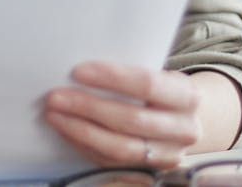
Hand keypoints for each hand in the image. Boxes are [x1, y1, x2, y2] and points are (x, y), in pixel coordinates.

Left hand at [43, 61, 201, 169]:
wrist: (182, 121)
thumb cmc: (159, 91)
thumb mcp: (158, 75)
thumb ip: (128, 73)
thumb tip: (78, 71)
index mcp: (186, 95)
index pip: (147, 84)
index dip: (111, 78)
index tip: (78, 71)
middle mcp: (184, 128)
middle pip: (130, 119)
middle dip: (87, 107)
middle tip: (56, 96)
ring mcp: (168, 155)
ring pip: (119, 147)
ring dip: (80, 130)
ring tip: (55, 115)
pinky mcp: (150, 171)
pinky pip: (111, 162)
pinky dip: (85, 145)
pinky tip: (67, 130)